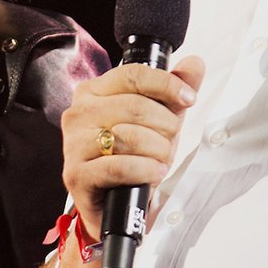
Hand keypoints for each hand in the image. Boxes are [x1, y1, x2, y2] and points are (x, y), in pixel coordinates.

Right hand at [60, 58, 204, 236]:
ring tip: (161, 160)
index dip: (166, 84)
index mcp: (93, 92)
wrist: (114, 204)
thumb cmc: (133, 157)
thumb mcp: (159, 120)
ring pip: (128, 136)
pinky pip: (117, 166)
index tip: (189, 98)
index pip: (132, 75)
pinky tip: (154, 172)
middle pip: (134, 106)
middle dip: (165, 125)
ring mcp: (73, 144)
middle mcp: (78, 113)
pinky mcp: (75, 175)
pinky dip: (144, 170)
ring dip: (157, 151)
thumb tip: (195, 63)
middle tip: (171, 140)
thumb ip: (174, 91)